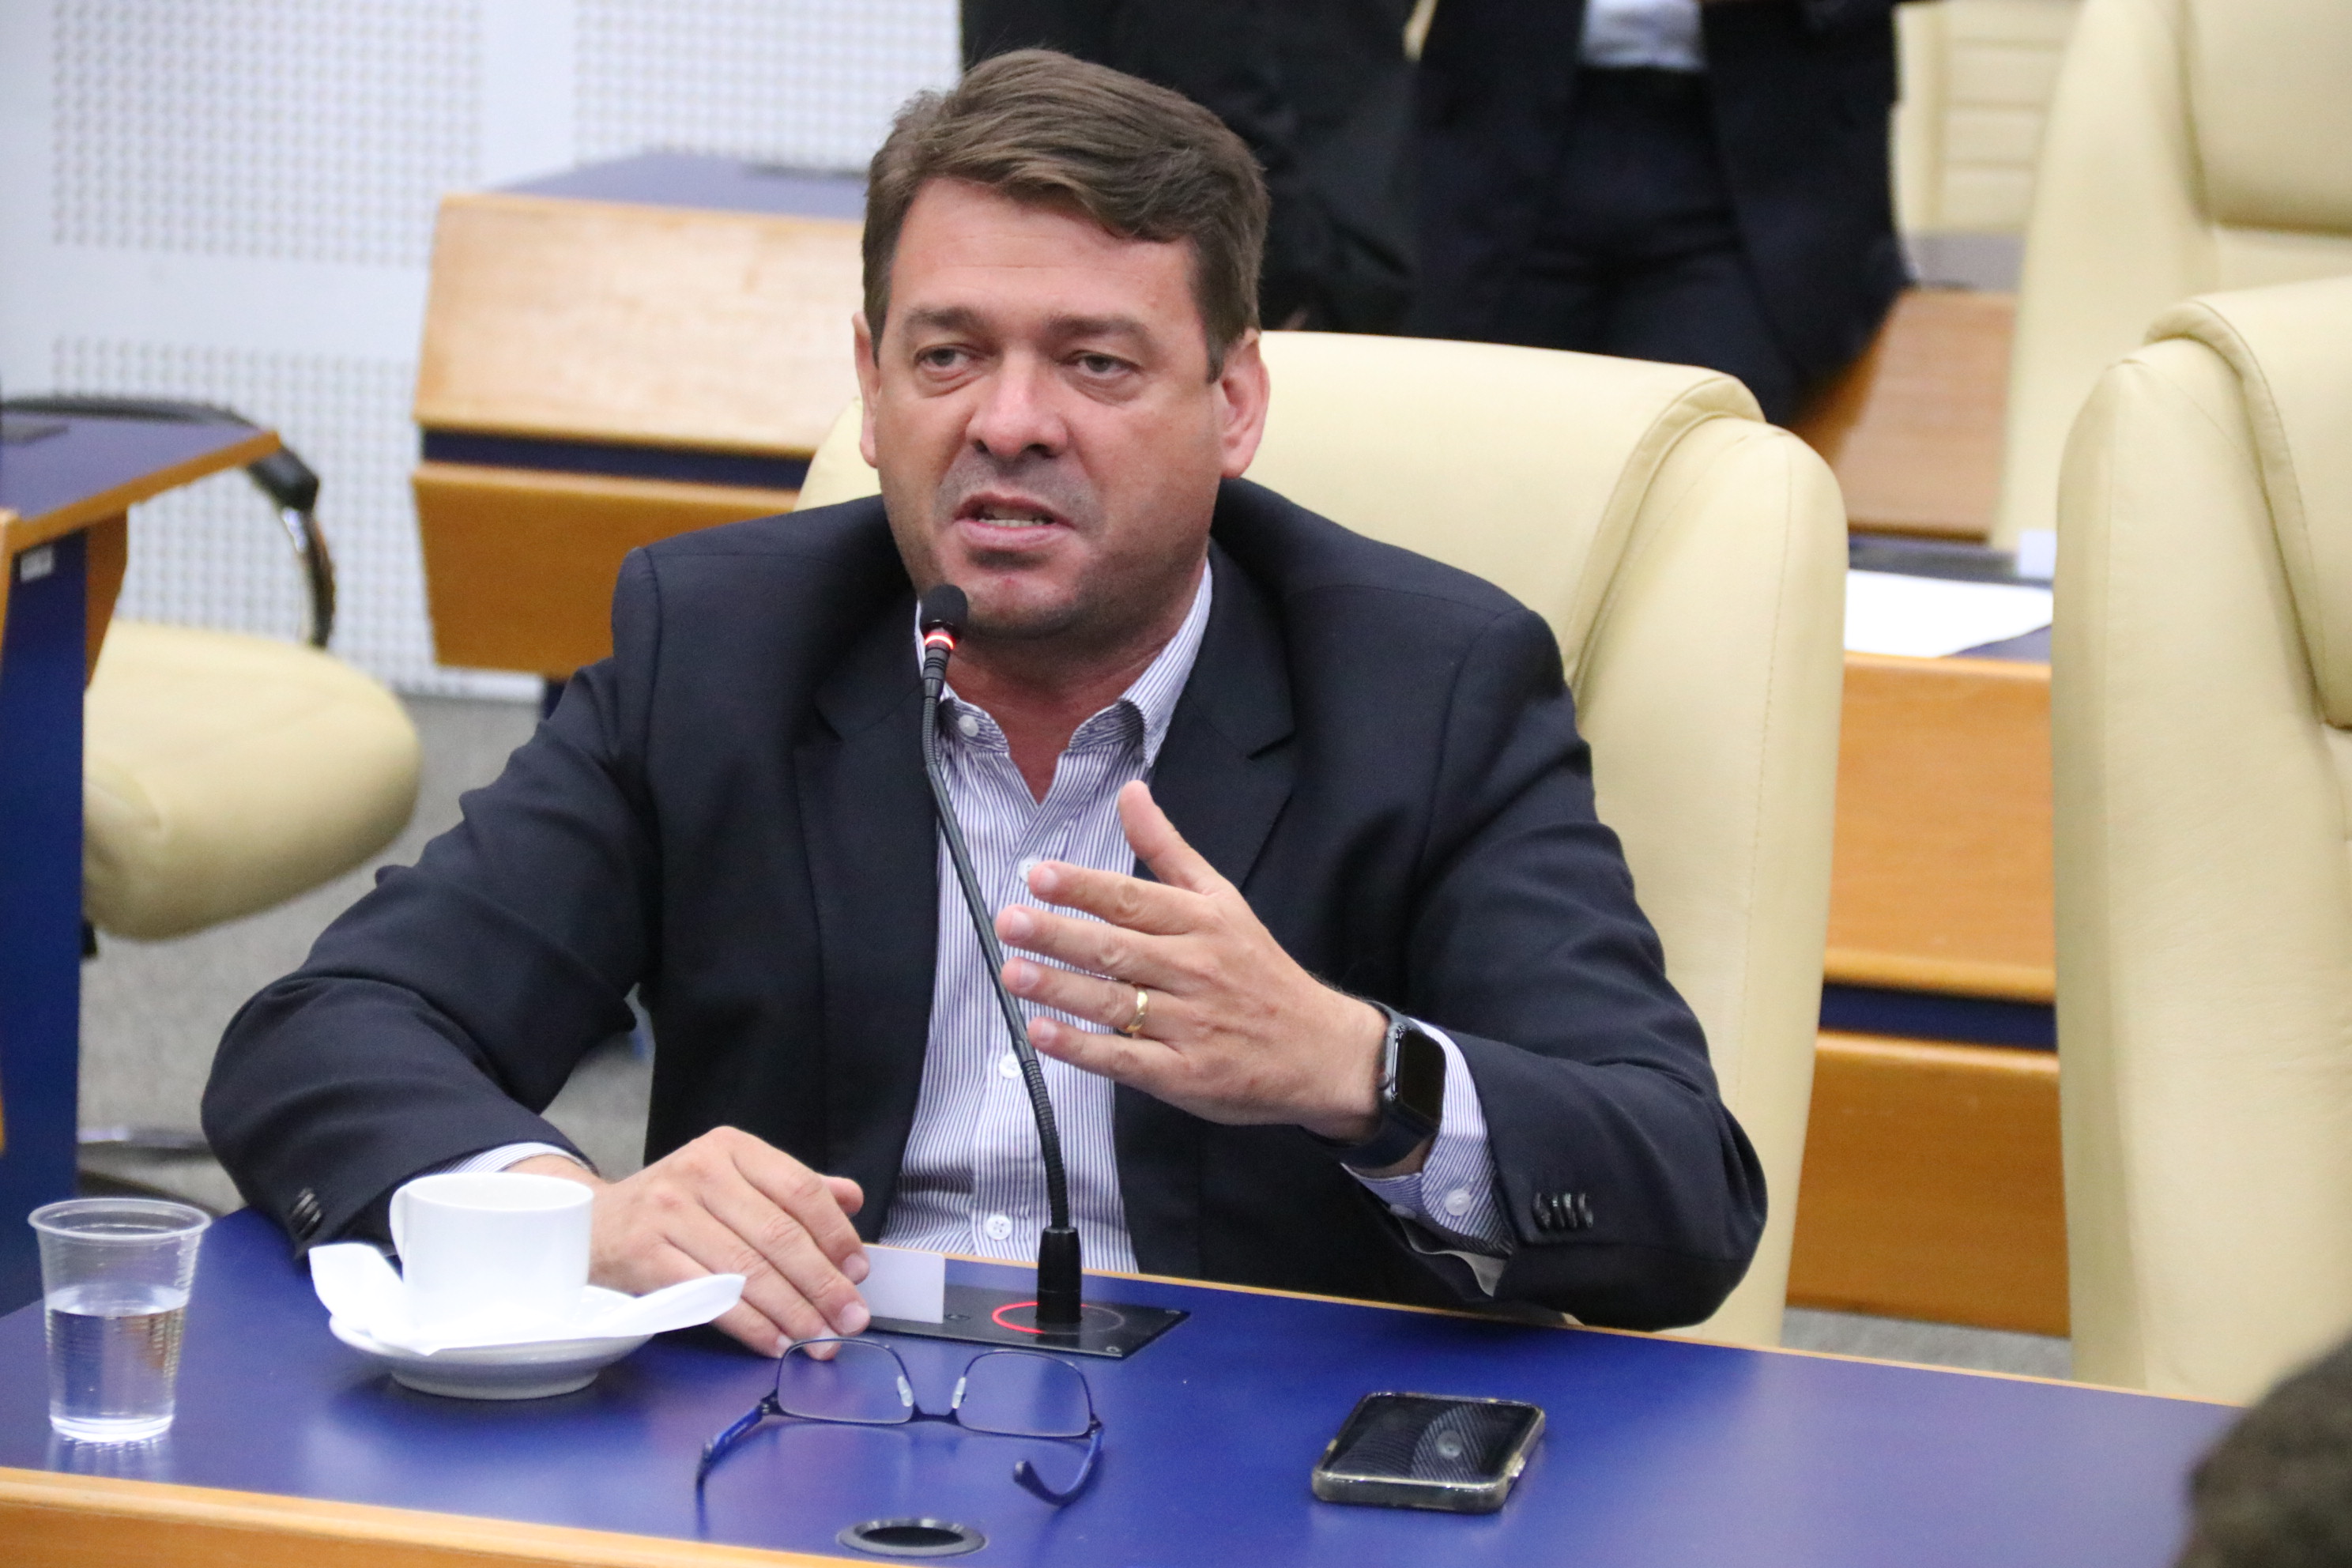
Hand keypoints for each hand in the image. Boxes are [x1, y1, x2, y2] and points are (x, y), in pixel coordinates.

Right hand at [509, 1128, 870, 1355]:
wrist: (592, 1226)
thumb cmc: (674, 1207)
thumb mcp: (731, 1181)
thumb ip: (790, 1190)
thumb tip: (851, 1199)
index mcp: (730, 1149)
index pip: (799, 1189)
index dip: (836, 1234)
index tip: (859, 1271)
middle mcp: (700, 1172)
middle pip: (779, 1235)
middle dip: (823, 1284)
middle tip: (851, 1318)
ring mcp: (668, 1213)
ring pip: (748, 1270)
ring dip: (793, 1312)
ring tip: (820, 1339)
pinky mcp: (645, 1255)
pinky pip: (711, 1297)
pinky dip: (750, 1325)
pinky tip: (775, 1342)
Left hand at [995, 781, 1388, 1141]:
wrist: (1321, 1050)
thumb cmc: (1260, 971)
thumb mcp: (1222, 900)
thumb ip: (1168, 849)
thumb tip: (1130, 793)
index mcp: (1200, 922)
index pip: (1134, 900)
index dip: (1085, 887)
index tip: (1040, 877)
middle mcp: (1194, 969)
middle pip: (1117, 949)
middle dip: (1059, 934)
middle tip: (1011, 922)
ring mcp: (1190, 1024)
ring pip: (1117, 1002)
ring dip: (1062, 988)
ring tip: (1014, 973)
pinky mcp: (1185, 1074)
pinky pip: (1127, 1059)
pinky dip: (1084, 1049)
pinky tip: (1045, 1035)